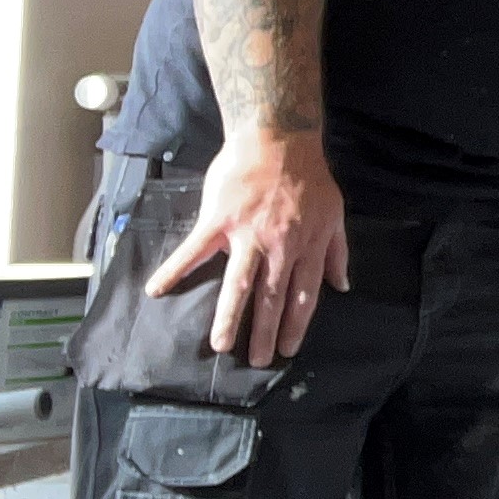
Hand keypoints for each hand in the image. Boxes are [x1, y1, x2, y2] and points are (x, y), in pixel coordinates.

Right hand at [148, 125, 348, 366]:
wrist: (279, 136)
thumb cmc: (308, 175)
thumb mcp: (335, 213)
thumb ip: (337, 252)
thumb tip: (341, 286)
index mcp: (307, 247)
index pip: (302, 296)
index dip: (294, 326)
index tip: (287, 349)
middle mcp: (279, 247)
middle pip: (271, 298)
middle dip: (264, 333)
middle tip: (257, 361)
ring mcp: (248, 234)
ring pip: (239, 284)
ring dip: (229, 317)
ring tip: (220, 345)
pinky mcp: (219, 220)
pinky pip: (194, 250)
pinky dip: (175, 270)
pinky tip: (157, 290)